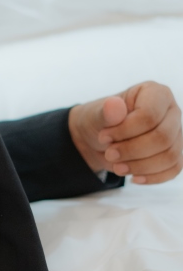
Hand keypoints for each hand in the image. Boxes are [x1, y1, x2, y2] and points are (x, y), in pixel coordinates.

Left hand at [68, 82, 182, 184]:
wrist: (102, 139)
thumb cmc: (102, 120)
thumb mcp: (96, 114)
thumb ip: (106, 112)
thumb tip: (114, 106)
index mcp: (155, 93)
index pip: (149, 115)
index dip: (126, 131)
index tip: (104, 136)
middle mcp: (171, 111)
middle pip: (163, 138)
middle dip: (133, 151)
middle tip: (110, 154)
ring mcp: (176, 133)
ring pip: (170, 156)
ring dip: (140, 166)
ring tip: (117, 167)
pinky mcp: (175, 153)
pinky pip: (173, 169)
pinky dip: (152, 177)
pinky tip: (133, 177)